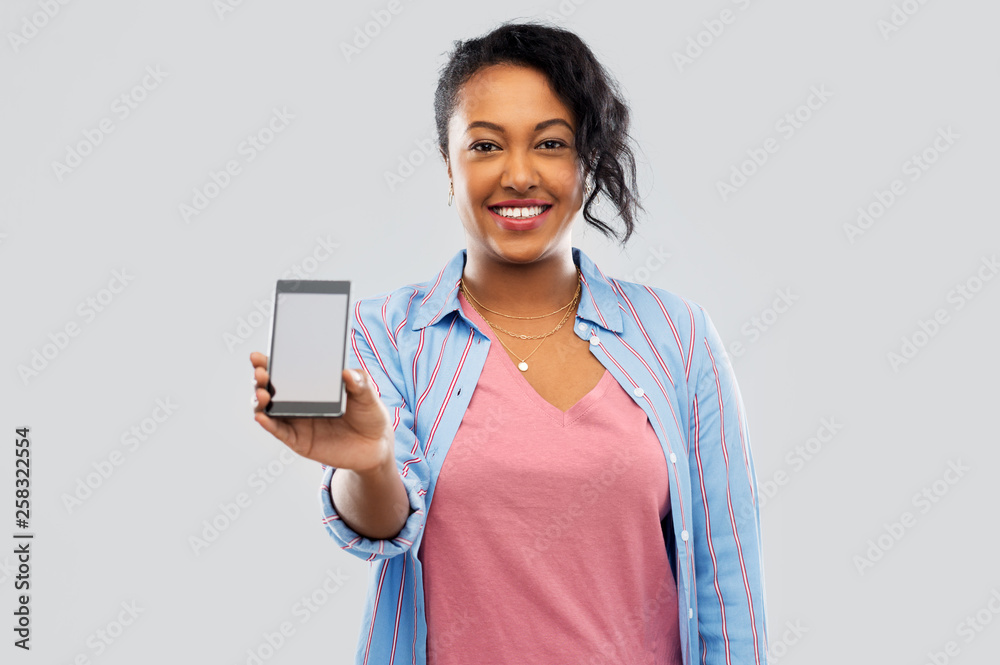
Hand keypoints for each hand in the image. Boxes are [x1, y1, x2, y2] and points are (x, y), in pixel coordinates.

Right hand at [250, 351, 393, 472]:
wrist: (375, 445)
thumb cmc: (369, 414)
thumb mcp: (367, 395)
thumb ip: (360, 382)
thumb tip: (347, 372)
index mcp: (312, 384)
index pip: (285, 369)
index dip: (269, 362)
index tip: (258, 355)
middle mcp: (299, 400)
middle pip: (270, 387)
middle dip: (261, 377)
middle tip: (261, 371)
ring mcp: (296, 420)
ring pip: (268, 409)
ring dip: (259, 400)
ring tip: (262, 392)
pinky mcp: (298, 440)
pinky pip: (279, 431)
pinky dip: (268, 424)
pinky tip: (262, 417)